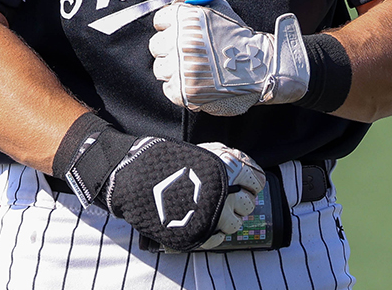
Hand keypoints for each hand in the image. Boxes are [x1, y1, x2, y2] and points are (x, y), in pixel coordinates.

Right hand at [56, 116, 264, 251]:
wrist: (135, 177)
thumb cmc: (166, 160)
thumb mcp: (199, 151)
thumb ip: (222, 159)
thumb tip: (241, 170)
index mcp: (227, 169)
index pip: (256, 180)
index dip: (252, 183)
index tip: (246, 185)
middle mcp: (225, 193)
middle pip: (248, 204)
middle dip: (241, 202)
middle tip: (229, 199)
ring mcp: (212, 216)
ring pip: (235, 224)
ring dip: (229, 219)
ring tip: (216, 213)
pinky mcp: (199, 234)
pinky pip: (219, 240)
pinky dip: (217, 235)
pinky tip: (208, 226)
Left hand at [149, 0, 309, 115]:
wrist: (261, 66)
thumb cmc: (239, 37)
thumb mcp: (219, 9)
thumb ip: (195, 2)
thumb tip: (176, 1)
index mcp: (185, 18)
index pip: (160, 21)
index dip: (171, 28)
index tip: (180, 35)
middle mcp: (180, 41)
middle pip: (156, 45)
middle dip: (170, 49)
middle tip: (187, 54)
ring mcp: (181, 67)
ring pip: (160, 68)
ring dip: (174, 70)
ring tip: (194, 70)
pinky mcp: (184, 91)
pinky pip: (168, 89)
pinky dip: (180, 88)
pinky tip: (197, 83)